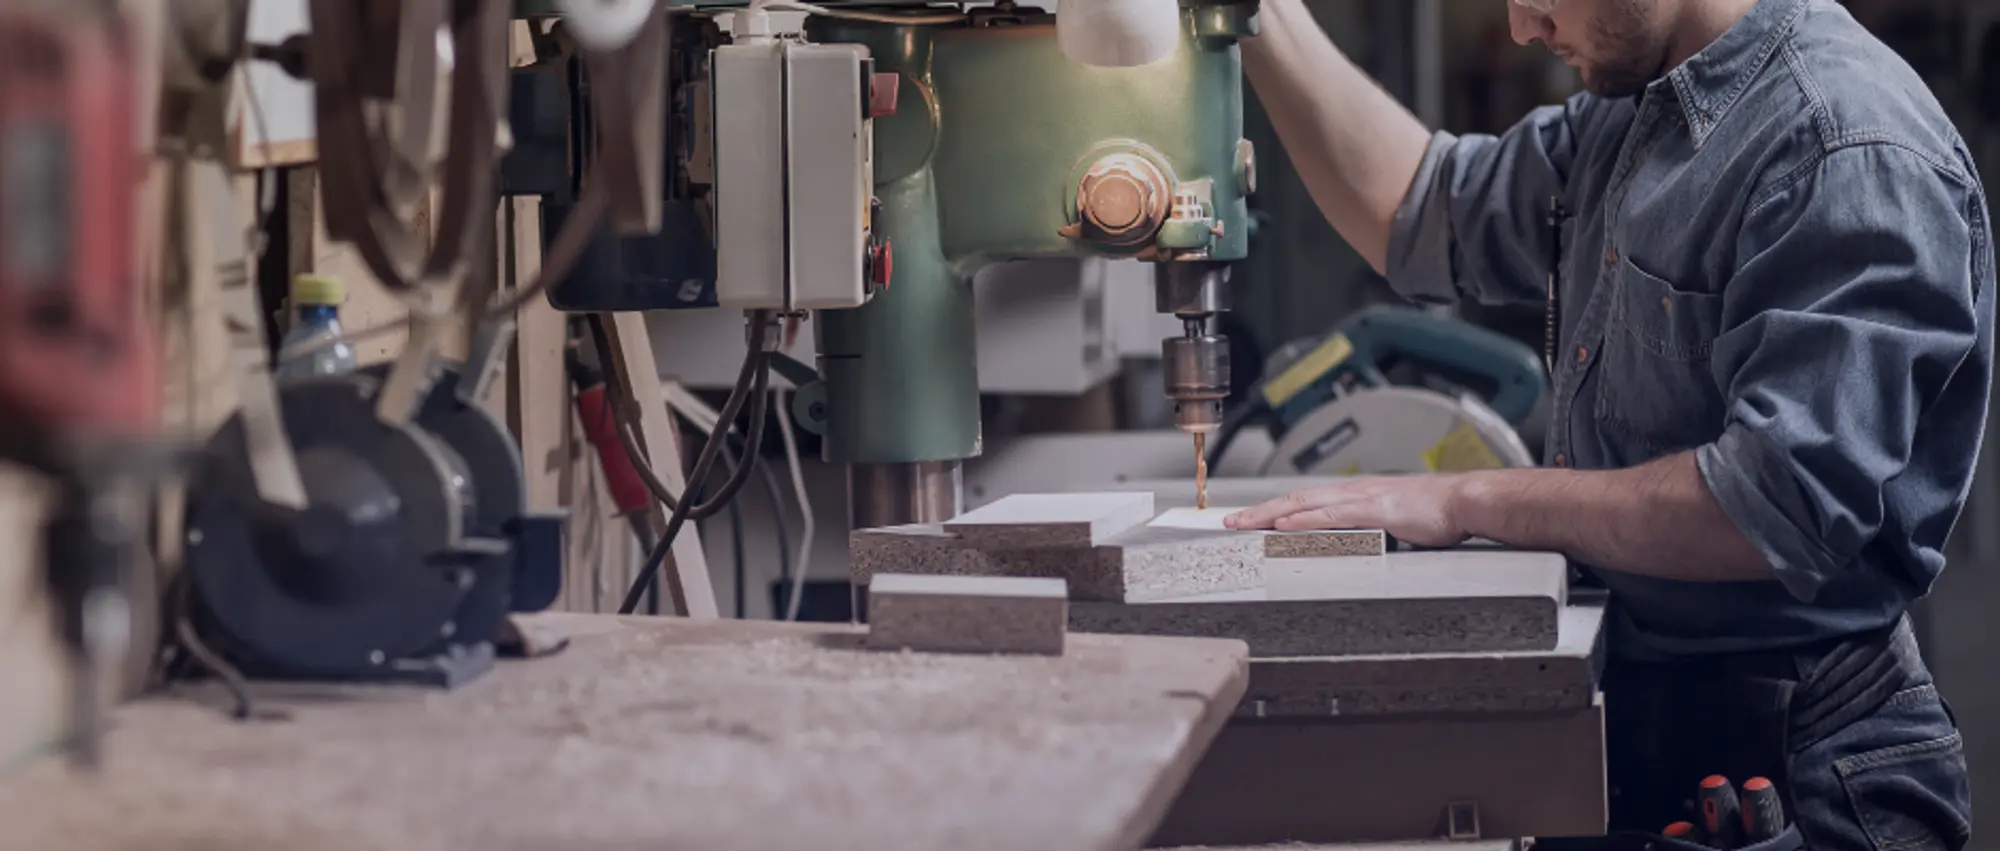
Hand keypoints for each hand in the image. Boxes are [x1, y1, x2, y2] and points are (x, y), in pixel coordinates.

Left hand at [1222, 475, 1473, 547]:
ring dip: (1270, 514)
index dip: (1274, 508)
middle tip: (1229, 521)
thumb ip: (1367, 530)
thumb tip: (1348, 542)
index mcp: (1354, 495)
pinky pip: (1330, 515)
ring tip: (1243, 523)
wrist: (1461, 501)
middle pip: (1294, 499)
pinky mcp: (1373, 511)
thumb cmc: (1434, 513)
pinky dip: (1303, 519)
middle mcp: (1351, 492)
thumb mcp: (1391, 521)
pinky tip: (1283, 525)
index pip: (1304, 500)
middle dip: (1259, 511)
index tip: (1249, 518)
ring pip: (1304, 504)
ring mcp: (1360, 499)